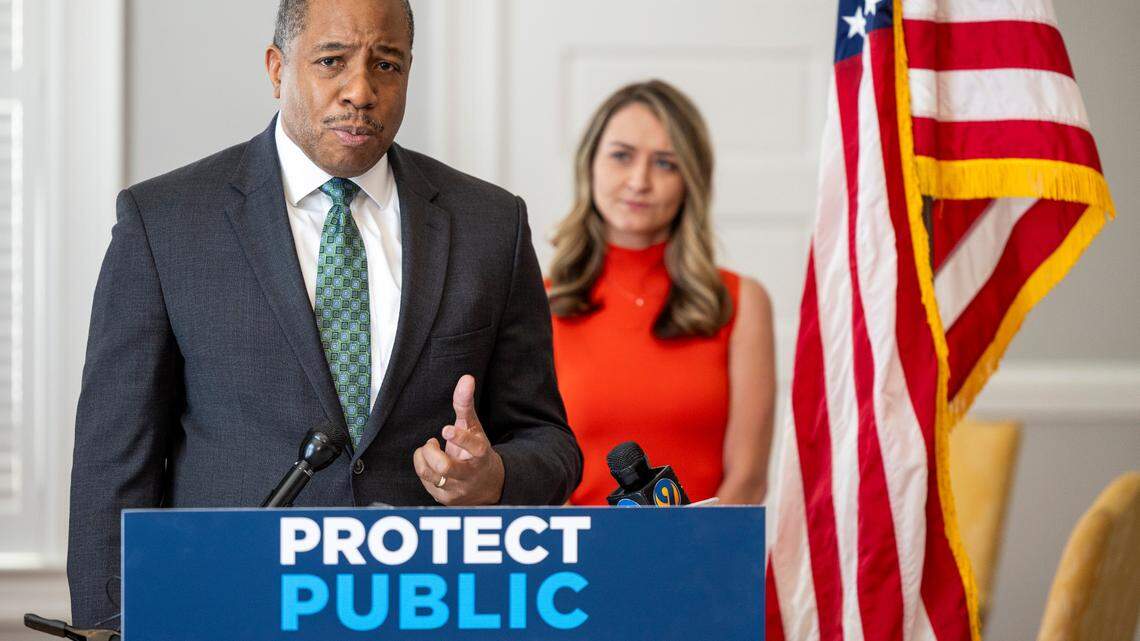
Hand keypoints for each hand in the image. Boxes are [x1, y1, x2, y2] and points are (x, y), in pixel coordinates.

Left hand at [413, 375, 504, 504]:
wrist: (488, 485)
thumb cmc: (477, 450)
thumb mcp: (473, 427)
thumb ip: (466, 404)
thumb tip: (466, 378)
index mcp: (481, 454)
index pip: (474, 447)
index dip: (460, 439)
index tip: (445, 429)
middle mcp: (470, 474)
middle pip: (445, 467)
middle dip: (431, 452)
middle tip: (432, 442)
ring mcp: (457, 489)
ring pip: (430, 475)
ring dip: (423, 458)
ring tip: (429, 450)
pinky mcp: (445, 498)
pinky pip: (425, 482)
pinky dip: (422, 467)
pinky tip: (430, 463)